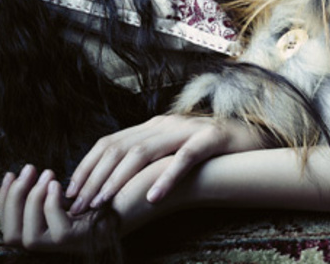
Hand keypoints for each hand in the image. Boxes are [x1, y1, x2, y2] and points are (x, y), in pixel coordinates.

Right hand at [0, 165, 90, 252]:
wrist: (125, 205)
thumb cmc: (92, 197)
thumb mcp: (62, 195)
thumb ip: (41, 194)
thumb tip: (20, 176)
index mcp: (39, 232)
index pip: (8, 225)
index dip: (4, 201)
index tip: (10, 174)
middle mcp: (45, 246)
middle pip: (11, 236)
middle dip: (14, 200)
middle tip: (28, 169)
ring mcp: (61, 247)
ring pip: (30, 237)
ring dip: (33, 201)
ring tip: (47, 174)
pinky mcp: (79, 241)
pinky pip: (58, 230)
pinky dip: (52, 205)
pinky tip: (57, 185)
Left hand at [66, 114, 264, 213]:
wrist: (257, 136)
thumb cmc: (214, 152)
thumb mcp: (173, 151)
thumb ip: (148, 159)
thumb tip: (111, 185)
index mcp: (153, 126)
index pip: (109, 142)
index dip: (87, 167)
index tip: (71, 194)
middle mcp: (166, 124)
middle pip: (120, 148)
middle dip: (95, 178)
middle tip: (80, 206)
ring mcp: (188, 129)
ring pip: (144, 152)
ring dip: (120, 180)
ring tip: (105, 203)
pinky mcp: (212, 139)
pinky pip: (185, 159)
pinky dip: (167, 179)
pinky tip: (154, 198)